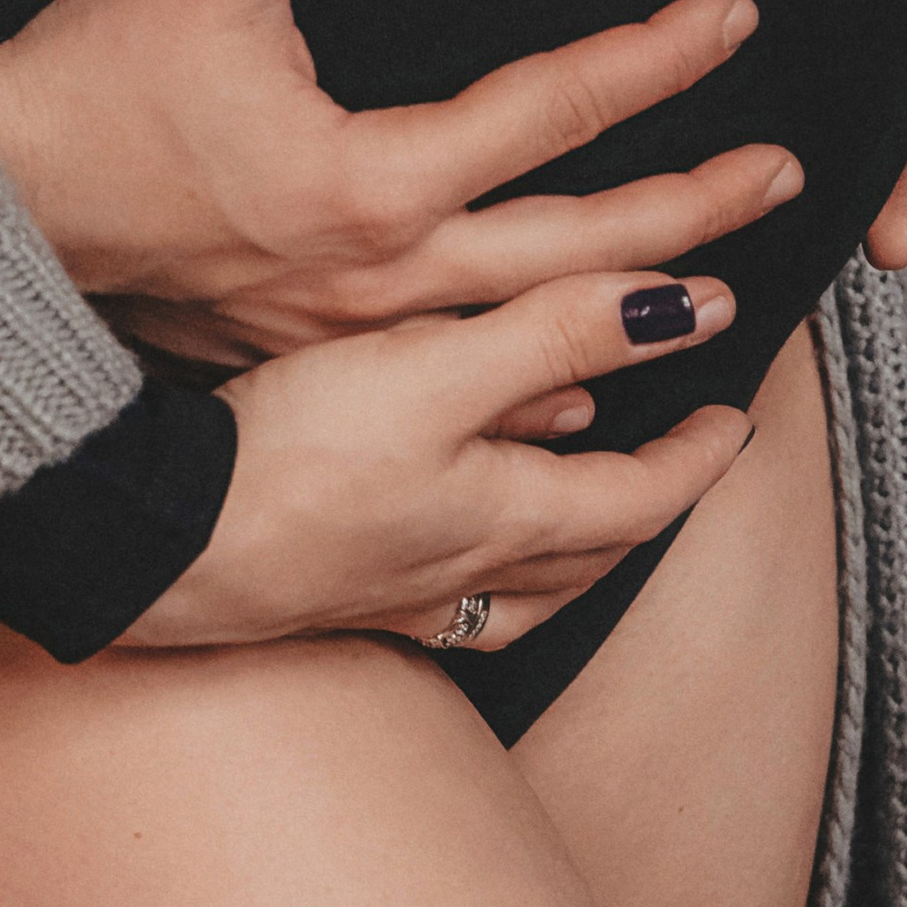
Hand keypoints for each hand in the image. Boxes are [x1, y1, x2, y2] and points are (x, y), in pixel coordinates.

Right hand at [0, 0, 799, 350]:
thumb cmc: (92, 78)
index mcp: (370, 181)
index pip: (551, 108)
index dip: (652, 57)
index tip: (734, 17)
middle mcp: (376, 276)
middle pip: (574, 246)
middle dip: (692, 209)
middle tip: (789, 176)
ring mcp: (344, 337)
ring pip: (528, 340)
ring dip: (629, 309)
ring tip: (719, 301)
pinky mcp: (303, 359)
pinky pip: (456, 390)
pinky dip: (534, 382)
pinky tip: (575, 395)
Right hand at [118, 267, 748, 652]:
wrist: (169, 544)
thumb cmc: (296, 455)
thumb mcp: (437, 368)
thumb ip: (560, 333)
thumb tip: (689, 308)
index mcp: (507, 513)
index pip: (641, 494)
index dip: (698, 455)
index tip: (737, 420)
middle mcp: (470, 569)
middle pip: (593, 549)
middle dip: (651, 502)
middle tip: (683, 461)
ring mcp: (404, 596)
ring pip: (526, 583)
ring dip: (575, 548)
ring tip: (585, 506)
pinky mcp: (340, 597)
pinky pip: (449, 596)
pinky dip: (485, 571)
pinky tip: (452, 551)